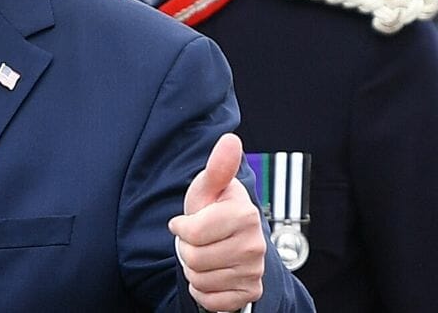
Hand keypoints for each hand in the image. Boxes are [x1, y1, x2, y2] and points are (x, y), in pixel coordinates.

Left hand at [168, 133, 264, 311]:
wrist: (229, 241)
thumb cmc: (214, 211)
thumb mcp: (208, 189)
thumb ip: (217, 168)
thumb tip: (230, 140)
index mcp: (245, 215)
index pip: (192, 233)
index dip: (181, 228)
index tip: (186, 222)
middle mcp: (256, 245)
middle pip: (194, 258)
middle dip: (187, 250)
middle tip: (197, 241)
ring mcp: (254, 270)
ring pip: (200, 280)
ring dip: (194, 269)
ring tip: (204, 254)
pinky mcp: (250, 292)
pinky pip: (212, 300)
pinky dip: (203, 291)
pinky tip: (210, 274)